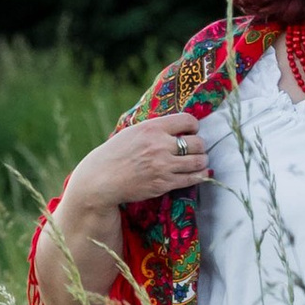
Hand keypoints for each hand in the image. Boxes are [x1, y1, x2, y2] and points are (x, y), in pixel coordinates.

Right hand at [70, 114, 209, 209]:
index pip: (187, 121)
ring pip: (198, 161)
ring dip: (202, 160)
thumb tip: (176, 125)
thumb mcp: (132, 132)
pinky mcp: (164, 183)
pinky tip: (201, 173)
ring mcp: (163, 166)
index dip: (193, 126)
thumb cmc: (115, 154)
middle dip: (199, 145)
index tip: (191, 131)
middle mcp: (160, 145)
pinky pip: (192, 178)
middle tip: (196, 148)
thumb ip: (154, 128)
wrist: (102, 179)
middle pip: (197, 142)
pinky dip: (201, 175)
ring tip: (200, 160)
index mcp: (152, 128)